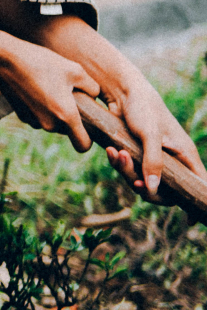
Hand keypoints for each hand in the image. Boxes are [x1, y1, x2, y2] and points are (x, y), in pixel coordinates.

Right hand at [0, 37, 99, 151]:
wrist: (5, 59)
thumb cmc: (43, 63)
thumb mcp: (76, 70)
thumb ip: (92, 88)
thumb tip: (93, 95)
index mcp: (66, 115)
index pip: (83, 145)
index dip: (89, 140)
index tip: (89, 128)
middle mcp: (49, 123)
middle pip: (66, 130)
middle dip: (70, 117)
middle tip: (69, 95)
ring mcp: (33, 120)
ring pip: (52, 123)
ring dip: (54, 112)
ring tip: (51, 88)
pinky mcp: (21, 115)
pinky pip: (38, 117)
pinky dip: (40, 108)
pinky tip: (36, 88)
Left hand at [99, 82, 204, 201]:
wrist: (122, 90)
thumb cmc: (142, 108)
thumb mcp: (149, 134)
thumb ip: (153, 162)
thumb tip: (152, 189)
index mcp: (184, 155)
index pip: (197, 184)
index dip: (194, 200)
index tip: (190, 219)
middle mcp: (172, 159)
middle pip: (165, 190)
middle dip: (146, 188)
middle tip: (133, 179)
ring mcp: (153, 158)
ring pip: (142, 181)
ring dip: (127, 172)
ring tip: (116, 154)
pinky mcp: (135, 154)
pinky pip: (127, 169)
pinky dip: (118, 163)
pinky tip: (111, 151)